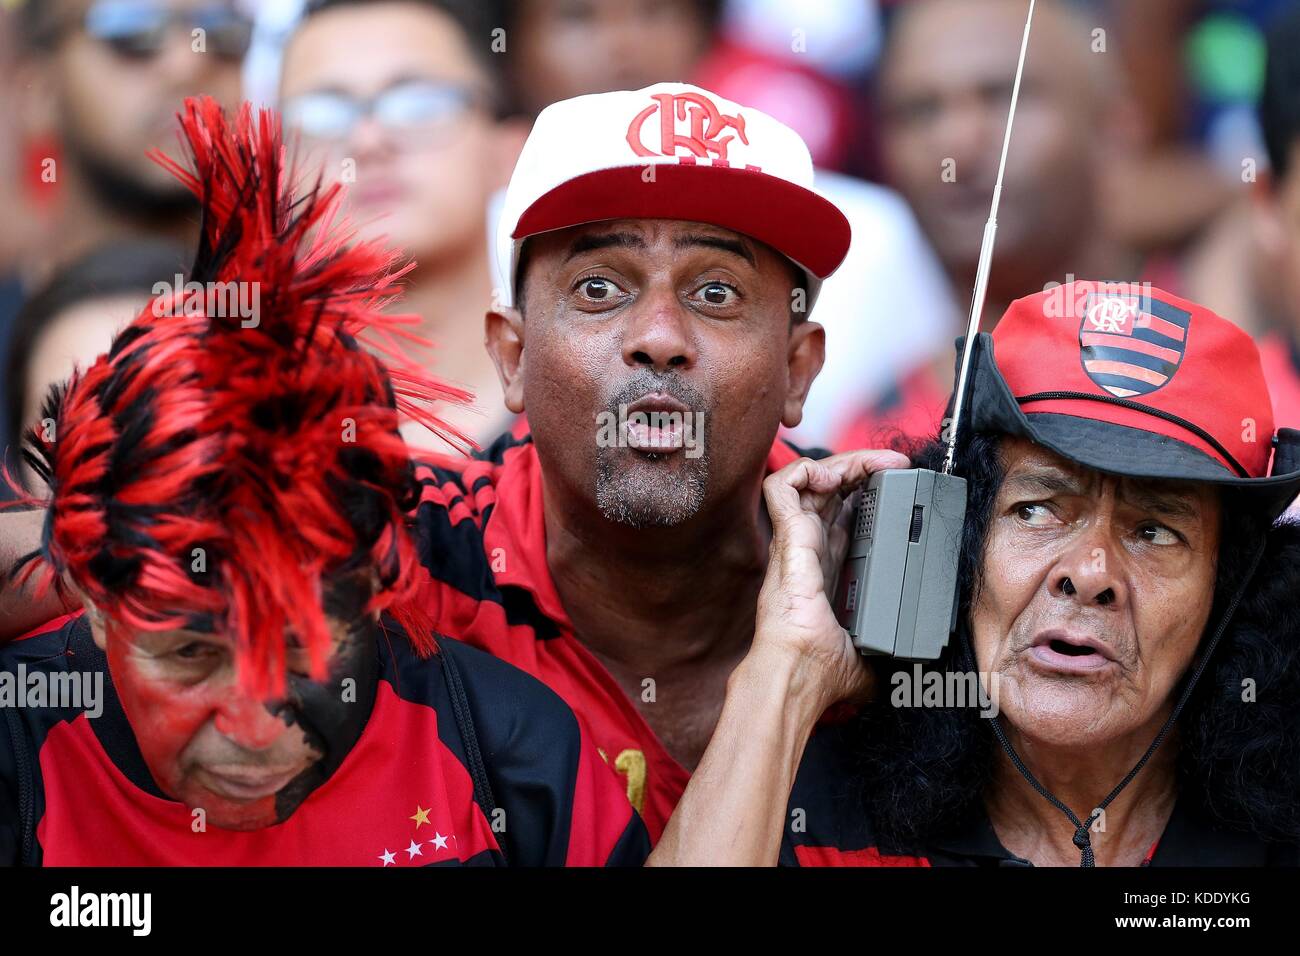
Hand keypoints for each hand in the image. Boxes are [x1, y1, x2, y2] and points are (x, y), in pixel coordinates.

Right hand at [750, 449, 910, 712]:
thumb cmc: (822, 672)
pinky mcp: (786, 539)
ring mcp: (795, 541)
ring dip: (842, 460)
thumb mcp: (872, 656)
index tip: (900, 486)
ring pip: (809, 478)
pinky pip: (782, 486)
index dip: (869, 492)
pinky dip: (806, 470)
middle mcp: (810, 548)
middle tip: (895, 464)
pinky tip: (835, 476)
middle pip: (831, 488)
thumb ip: (890, 652)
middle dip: (862, 466)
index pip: (844, 513)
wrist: (800, 677)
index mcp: (829, 566)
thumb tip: (914, 665)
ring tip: (872, 462)